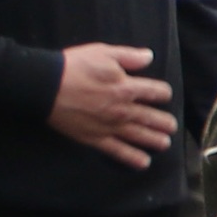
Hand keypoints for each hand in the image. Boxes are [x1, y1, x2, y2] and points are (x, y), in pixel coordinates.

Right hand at [50, 41, 175, 162]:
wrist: (45, 86)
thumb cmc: (73, 66)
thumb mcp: (103, 53)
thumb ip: (128, 56)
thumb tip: (149, 56)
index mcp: (126, 87)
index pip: (156, 92)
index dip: (162, 93)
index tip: (163, 95)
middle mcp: (123, 109)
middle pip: (151, 118)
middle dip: (164, 122)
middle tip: (171, 126)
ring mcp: (109, 126)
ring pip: (139, 136)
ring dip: (155, 141)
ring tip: (165, 144)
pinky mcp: (94, 138)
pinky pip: (117, 151)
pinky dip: (132, 158)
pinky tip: (144, 163)